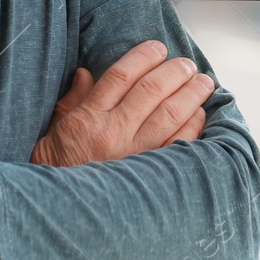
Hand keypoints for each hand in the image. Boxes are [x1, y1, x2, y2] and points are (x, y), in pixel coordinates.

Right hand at [30, 40, 213, 167]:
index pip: (121, 75)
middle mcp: (113, 133)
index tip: (158, 48)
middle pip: (152, 90)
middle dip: (175, 71)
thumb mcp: (55, 129)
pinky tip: (200, 114)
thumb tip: (86, 73)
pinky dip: (193, 126)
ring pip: (171, 114)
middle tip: (187, 64)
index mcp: (89, 117)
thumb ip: (73, 100)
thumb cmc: (57, 167)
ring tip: (203, 82)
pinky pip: (179, 144)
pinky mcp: (149, 174)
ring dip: (191, 94)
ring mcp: (134, 154)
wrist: (60, 211)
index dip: (143, 57)